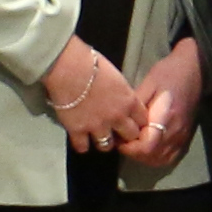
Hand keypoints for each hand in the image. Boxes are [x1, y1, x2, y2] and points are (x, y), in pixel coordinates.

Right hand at [40, 37, 132, 151]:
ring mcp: (97, 126)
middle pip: (130, 137)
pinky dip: (81, 145)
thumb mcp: (117, 78)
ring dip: (104, 142)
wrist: (68, 68)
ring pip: (107, 146)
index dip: (137, 123)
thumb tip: (121, 100)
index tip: (132, 123)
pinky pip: (83, 147)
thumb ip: (123, 94)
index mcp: (129, 102)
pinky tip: (80, 139)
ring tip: (97, 136)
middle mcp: (117, 117)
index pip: (143, 121)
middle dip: (124, 135)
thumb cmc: (92, 64)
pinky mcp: (78, 131)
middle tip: (116, 132)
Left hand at [119, 35, 205, 168]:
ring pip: (160, 160)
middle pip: (151, 157)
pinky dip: (156, 158)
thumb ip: (135, 105)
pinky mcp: (185, 137)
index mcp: (166, 117)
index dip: (129, 148)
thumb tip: (119, 120)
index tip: (118, 137)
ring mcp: (182, 136)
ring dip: (143, 157)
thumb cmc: (169, 73)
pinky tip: (147, 149)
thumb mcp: (148, 83)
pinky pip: (170, 157)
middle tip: (122, 141)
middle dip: (133, 153)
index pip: (146, 147)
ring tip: (133, 145)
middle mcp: (175, 131)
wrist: (194, 70)